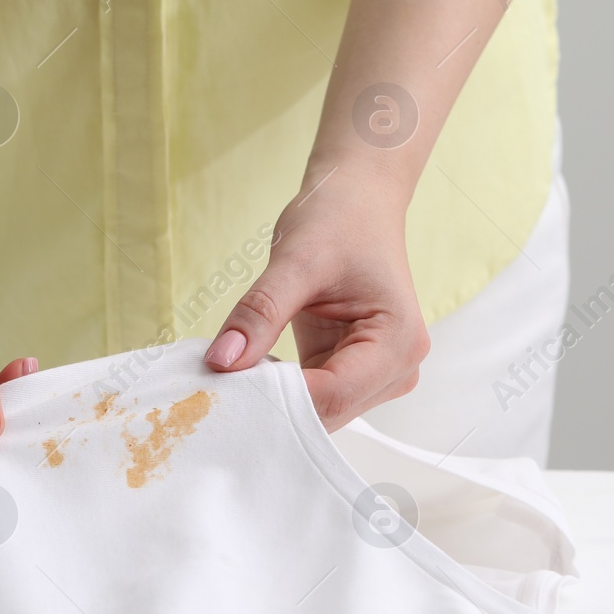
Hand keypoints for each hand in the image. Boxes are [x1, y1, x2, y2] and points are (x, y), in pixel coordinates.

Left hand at [204, 180, 429, 430]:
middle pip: (326, 411)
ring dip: (273, 399)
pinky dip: (278, 389)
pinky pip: (311, 397)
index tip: (223, 389)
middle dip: (272, 403)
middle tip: (215, 387)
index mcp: (398, 341)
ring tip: (231, 374)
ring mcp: (378, 375)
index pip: (331, 395)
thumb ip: (258, 314)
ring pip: (316, 412)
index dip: (275, 398)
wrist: (357, 200)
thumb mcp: (294, 262)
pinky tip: (250, 369)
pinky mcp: (354, 373)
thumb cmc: (339, 219)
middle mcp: (398, 367)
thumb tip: (221, 361)